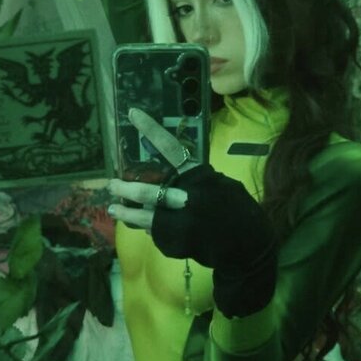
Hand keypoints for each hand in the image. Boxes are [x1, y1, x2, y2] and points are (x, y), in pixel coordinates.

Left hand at [107, 108, 276, 317]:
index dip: (151, 130)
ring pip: (144, 216)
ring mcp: (180, 222)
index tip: (133, 114)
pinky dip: (150, 229)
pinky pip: (156, 233)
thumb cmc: (236, 210)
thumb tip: (171, 180)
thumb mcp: (220, 187)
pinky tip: (145, 227)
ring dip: (127, 214)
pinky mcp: (176, 242)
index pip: (171, 148)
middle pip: (147, 191)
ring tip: (115, 209)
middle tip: (112, 185)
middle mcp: (187, 196)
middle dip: (126, 189)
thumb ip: (193, 182)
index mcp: (199, 177)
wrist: (248, 246)